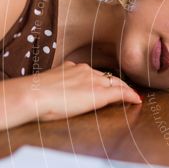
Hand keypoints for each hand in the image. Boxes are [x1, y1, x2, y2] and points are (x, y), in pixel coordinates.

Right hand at [14, 61, 141, 121]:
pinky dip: (130, 95)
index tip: (103, 85)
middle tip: (124, 91)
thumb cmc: (31, 96)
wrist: (32, 95)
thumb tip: (52, 95)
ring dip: (123, 89)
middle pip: (105, 76)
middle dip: (115, 83)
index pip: (90, 73)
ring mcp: (92, 80)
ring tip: (132, 96)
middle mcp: (83, 70)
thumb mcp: (44, 88)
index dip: (100, 80)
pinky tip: (137, 100)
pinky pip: (120, 92)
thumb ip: (53, 87)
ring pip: (115, 82)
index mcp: (69, 67)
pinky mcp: (99, 92)